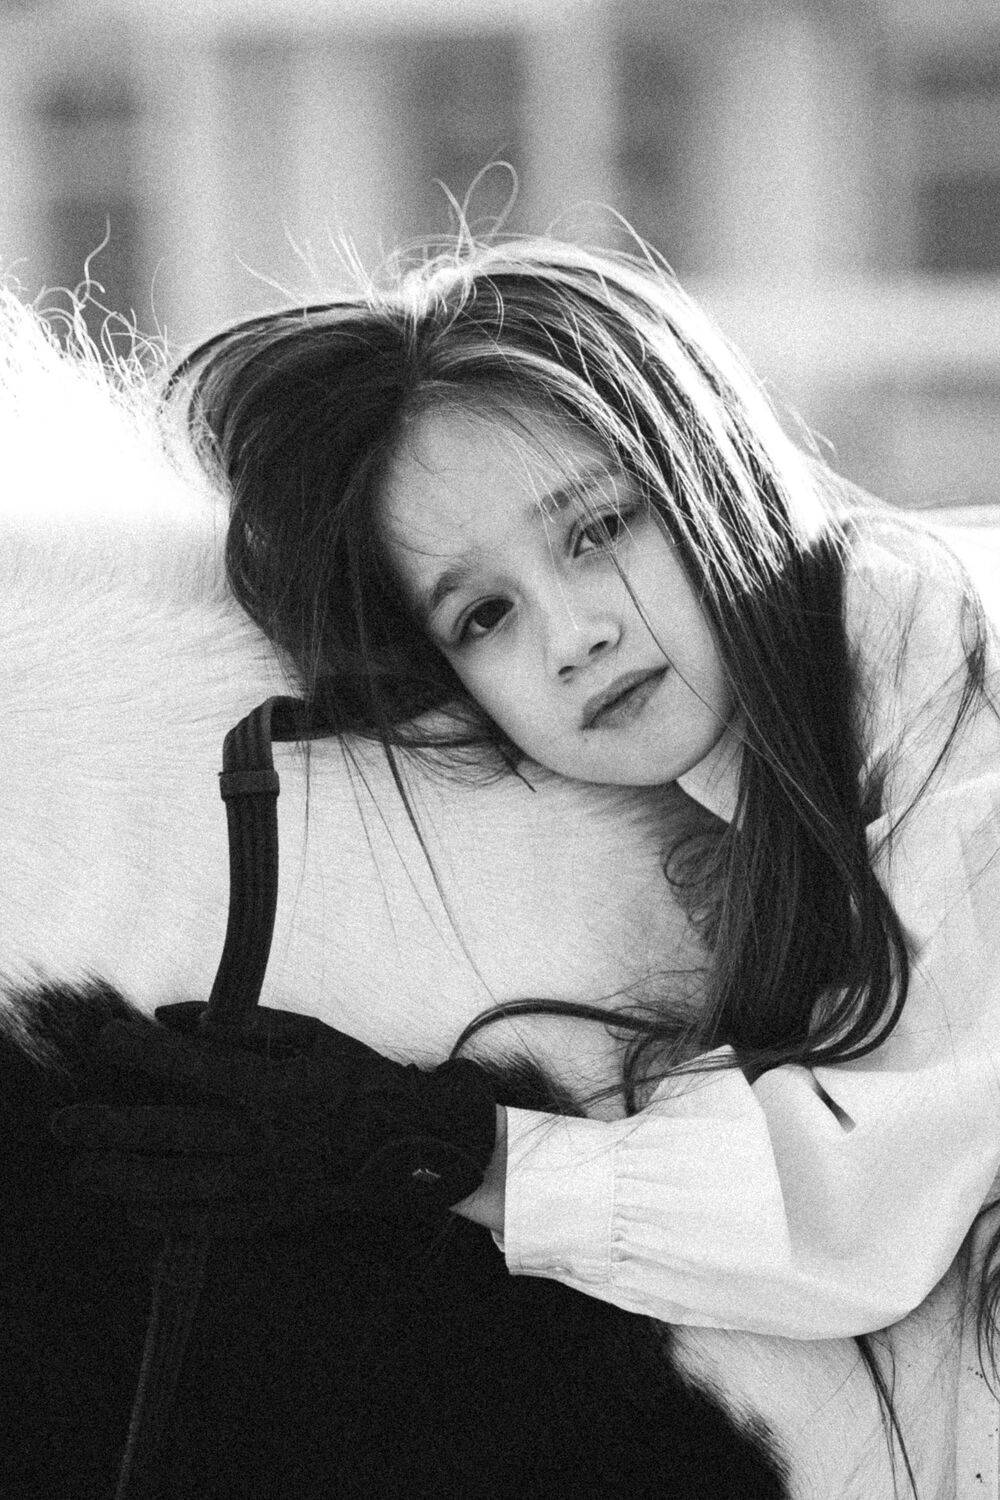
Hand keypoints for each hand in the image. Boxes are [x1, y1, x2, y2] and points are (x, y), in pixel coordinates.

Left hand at [50, 1002, 497, 1236]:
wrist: (411, 1142)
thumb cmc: (355, 1076)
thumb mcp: (309, 1032)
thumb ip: (240, 1021)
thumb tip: (169, 1014)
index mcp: (278, 1086)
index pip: (198, 1067)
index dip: (147, 1052)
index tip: (104, 1037)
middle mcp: (268, 1139)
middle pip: (177, 1135)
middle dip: (113, 1129)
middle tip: (63, 1123)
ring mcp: (269, 1183)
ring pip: (183, 1187)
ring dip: (126, 1180)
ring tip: (81, 1173)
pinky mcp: (272, 1214)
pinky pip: (210, 1224)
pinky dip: (167, 1221)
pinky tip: (130, 1212)